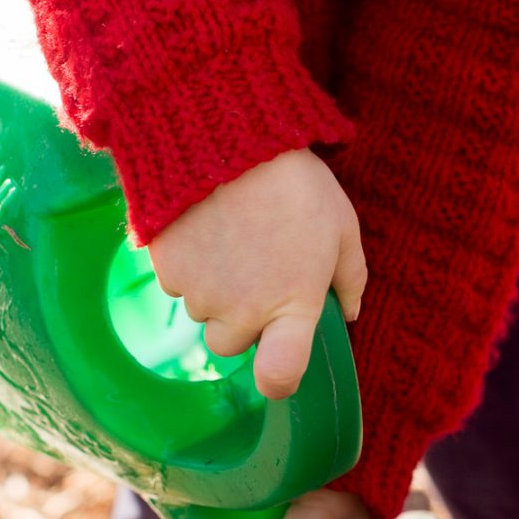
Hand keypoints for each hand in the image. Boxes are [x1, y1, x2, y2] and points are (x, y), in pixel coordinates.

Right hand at [148, 148, 366, 398]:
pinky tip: (204, 226)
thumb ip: (351, 277)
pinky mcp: (167, 272)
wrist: (225, 138)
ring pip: (202, 312)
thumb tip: (350, 311)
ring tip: (232, 235)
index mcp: (292, 306)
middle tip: (256, 268)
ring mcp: (200, 295)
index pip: (279, 376)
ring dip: (213, 289)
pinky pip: (176, 284)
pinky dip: (187, 265)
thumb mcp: (342, 225)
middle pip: (230, 344)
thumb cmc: (295, 183)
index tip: (277, 368)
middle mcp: (242, 313)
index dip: (277, 380)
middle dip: (240, 318)